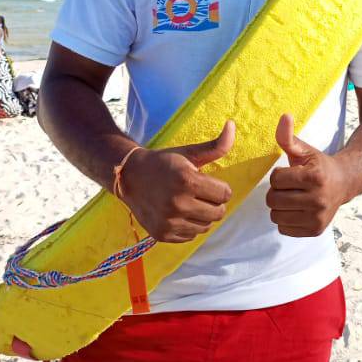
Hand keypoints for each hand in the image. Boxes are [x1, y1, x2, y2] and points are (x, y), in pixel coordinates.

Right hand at [119, 121, 234, 242]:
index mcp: (188, 181)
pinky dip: (189, 226)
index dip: (220, 188)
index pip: (225, 194)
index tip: (208, 183)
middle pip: (218, 213)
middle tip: (201, 194)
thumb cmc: (164, 163)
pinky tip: (179, 213)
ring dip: (203, 216)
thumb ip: (216, 145)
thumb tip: (232, 124)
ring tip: (190, 203)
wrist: (129, 177)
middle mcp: (178, 204)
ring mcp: (169, 222)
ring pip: (206, 227)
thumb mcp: (189, 153)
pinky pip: (191, 236)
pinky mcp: (162, 234)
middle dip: (214, 203)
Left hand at [266, 114, 348, 237]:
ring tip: (292, 198)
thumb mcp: (304, 150)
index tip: (290, 173)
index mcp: (314, 177)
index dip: (278, 175)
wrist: (344, 183)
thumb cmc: (318, 165)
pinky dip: (286, 220)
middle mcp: (318, 199)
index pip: (275, 180)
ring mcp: (318, 217)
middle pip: (273, 200)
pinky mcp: (316, 230)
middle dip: (276, 191)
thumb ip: (288, 136)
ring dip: (279, 207)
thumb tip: (284, 116)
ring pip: (276, 216)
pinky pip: (284, 229)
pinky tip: (297, 210)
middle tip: (289, 187)